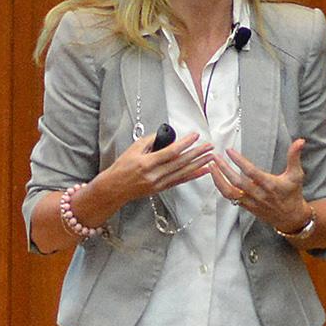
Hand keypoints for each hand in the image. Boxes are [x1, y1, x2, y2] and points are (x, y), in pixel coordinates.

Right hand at [93, 130, 217, 212]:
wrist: (114, 188)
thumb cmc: (122, 168)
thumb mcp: (133, 149)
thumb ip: (150, 141)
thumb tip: (166, 137)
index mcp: (146, 163)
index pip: (170, 152)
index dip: (185, 143)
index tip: (195, 136)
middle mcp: (154, 175)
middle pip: (180, 162)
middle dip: (197, 153)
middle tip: (209, 146)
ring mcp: (159, 183)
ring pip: (183, 172)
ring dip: (199, 164)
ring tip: (211, 157)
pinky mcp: (161, 189)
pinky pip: (180, 181)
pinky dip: (193, 175)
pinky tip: (203, 171)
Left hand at [211, 137, 309, 233]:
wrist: (291, 218)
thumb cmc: (293, 194)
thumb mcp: (297, 174)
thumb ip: (294, 157)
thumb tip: (300, 141)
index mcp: (270, 185)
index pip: (251, 172)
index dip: (239, 161)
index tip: (229, 151)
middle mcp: (259, 194)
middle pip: (237, 181)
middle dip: (223, 169)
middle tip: (214, 156)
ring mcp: (251, 202)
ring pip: (230, 192)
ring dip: (218, 179)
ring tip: (211, 166)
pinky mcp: (246, 207)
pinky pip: (230, 198)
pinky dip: (221, 187)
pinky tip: (216, 178)